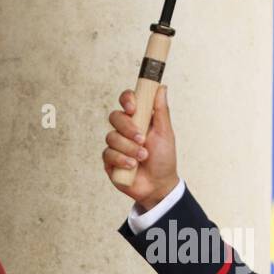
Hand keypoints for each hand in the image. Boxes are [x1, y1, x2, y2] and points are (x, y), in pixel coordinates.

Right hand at [103, 85, 179, 209]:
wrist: (159, 185)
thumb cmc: (164, 159)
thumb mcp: (165, 133)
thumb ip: (161, 111)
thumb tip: (162, 88)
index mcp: (138, 119)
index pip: (127, 101)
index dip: (127, 100)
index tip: (133, 108)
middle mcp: (125, 130)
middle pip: (115, 117)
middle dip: (128, 129)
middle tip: (142, 139)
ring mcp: (116, 145)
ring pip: (111, 137)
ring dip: (129, 148)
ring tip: (143, 157)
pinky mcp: (109, 160)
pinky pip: (108, 153)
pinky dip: (122, 159)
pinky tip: (132, 166)